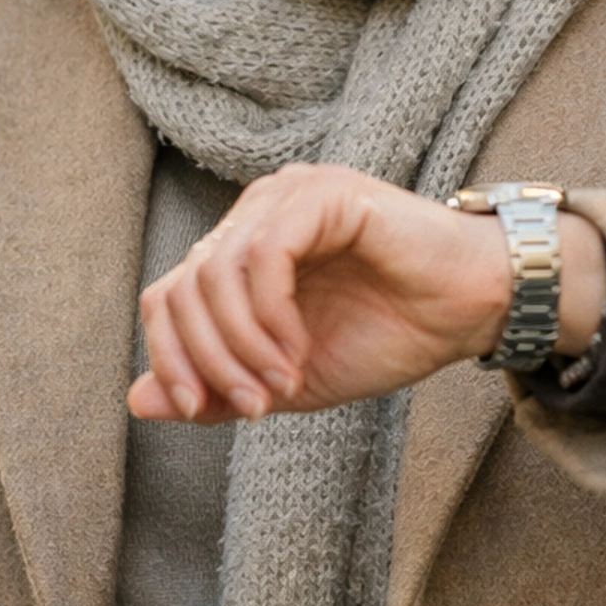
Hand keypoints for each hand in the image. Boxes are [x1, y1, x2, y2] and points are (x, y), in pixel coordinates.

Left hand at [128, 163, 605, 424]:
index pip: (166, 298)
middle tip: (255, 407)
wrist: (469, 311)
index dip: (173, 360)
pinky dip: (270, 317)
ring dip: (241, 346)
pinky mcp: (323, 194)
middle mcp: (254, 213)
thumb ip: (216, 387)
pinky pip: (264, 256)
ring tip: (284, 384)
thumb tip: (136, 400)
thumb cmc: (387, 335)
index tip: (204, 412)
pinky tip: (298, 350)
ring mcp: (287, 196)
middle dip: (208, 362)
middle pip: (182, 288)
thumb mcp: (287, 379)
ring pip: (215, 273)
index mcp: (240, 249)